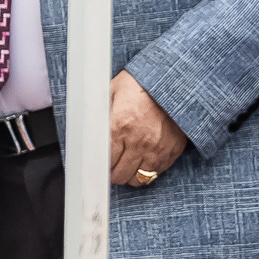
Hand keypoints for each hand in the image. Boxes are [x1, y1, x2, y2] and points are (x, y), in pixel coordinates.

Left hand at [107, 71, 188, 186]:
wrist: (174, 79)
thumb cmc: (140, 83)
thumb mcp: (112, 92)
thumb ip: (98, 114)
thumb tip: (84, 130)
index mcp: (120, 126)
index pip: (103, 162)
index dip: (99, 165)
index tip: (99, 162)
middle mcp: (139, 141)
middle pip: (119, 175)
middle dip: (113, 172)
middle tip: (113, 164)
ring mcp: (158, 147)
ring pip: (138, 178)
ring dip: (131, 174)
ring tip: (128, 164)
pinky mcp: (174, 149)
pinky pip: (157, 172)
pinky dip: (149, 170)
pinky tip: (145, 159)